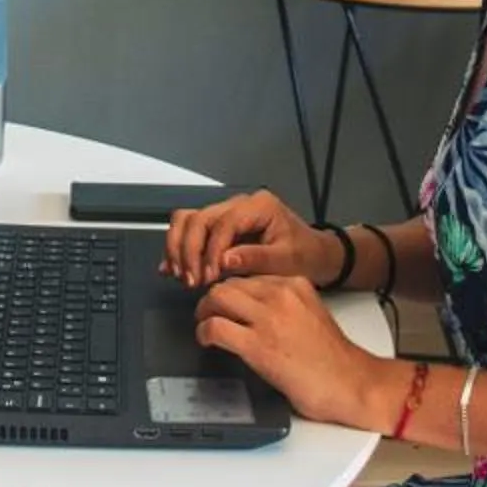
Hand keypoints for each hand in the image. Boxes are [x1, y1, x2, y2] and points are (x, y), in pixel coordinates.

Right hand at [163, 190, 339, 287]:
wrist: (315, 255)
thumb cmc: (305, 256)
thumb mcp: (287, 260)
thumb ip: (256, 258)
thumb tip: (224, 260)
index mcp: (259, 206)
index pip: (223, 223)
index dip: (211, 250)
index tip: (209, 277)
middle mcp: (239, 204)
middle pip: (199, 218)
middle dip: (190, 251)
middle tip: (192, 281)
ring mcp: (227, 213)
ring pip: (188, 220)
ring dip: (179, 248)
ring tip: (182, 276)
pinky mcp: (219, 226)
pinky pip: (190, 229)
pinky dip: (178, 248)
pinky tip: (171, 268)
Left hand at [193, 276, 389, 427]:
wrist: (350, 383)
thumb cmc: (333, 358)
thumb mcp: (311, 313)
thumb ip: (284, 304)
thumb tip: (254, 308)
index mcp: (295, 284)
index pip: (248, 275)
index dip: (231, 290)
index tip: (226, 302)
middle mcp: (280, 295)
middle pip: (228, 283)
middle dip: (213, 299)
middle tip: (209, 314)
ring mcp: (268, 319)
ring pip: (216, 298)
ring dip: (204, 313)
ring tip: (205, 325)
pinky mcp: (257, 345)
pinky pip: (214, 327)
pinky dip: (203, 333)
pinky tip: (207, 341)